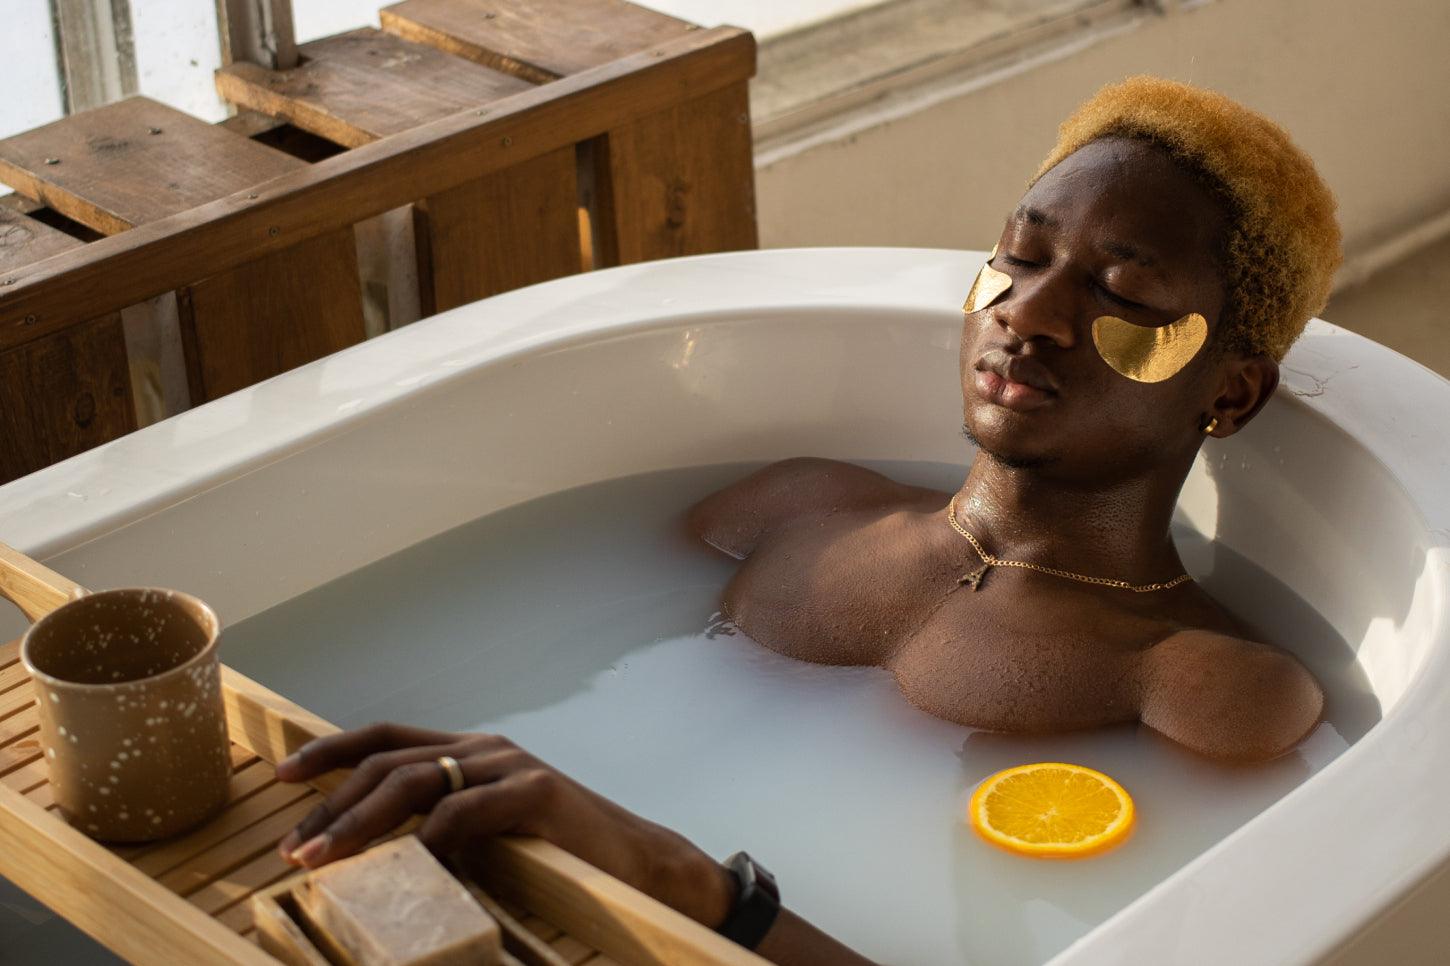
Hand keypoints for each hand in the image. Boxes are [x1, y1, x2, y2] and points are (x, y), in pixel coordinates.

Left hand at [274, 722, 733, 927]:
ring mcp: (510, 765)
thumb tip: (373, 859)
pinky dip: (430, 837)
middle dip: (330, 803)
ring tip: (323, 859)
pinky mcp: (536, 792)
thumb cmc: (560, 855)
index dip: (331, 750)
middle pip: (388, 760)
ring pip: (415, 780)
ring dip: (358, 822)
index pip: (386, 737)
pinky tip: (409, 863)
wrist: (639, 862)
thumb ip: (441, 830)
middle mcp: (483, 748)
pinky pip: (465, 809)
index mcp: (469, 753)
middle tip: (294, 848)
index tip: (283, 775)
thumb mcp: (489, 834)